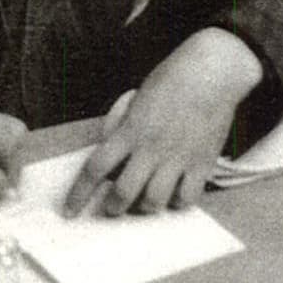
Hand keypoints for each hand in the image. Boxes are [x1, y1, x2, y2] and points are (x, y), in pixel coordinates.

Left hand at [63, 29, 261, 215]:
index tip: (70, 211)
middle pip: (122, 193)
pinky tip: (176, 192)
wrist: (213, 71)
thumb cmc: (172, 80)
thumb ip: (120, 127)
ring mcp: (178, 157)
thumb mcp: (135, 100)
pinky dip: (178, 201)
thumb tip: (110, 152)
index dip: (78, 194)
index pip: (94, 170)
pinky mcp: (202, 162)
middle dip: (113, 207)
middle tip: (114, 206)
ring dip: (145, 206)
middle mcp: (151, 148)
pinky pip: (186, 197)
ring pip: (154, 201)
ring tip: (146, 198)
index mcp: (130, 131)